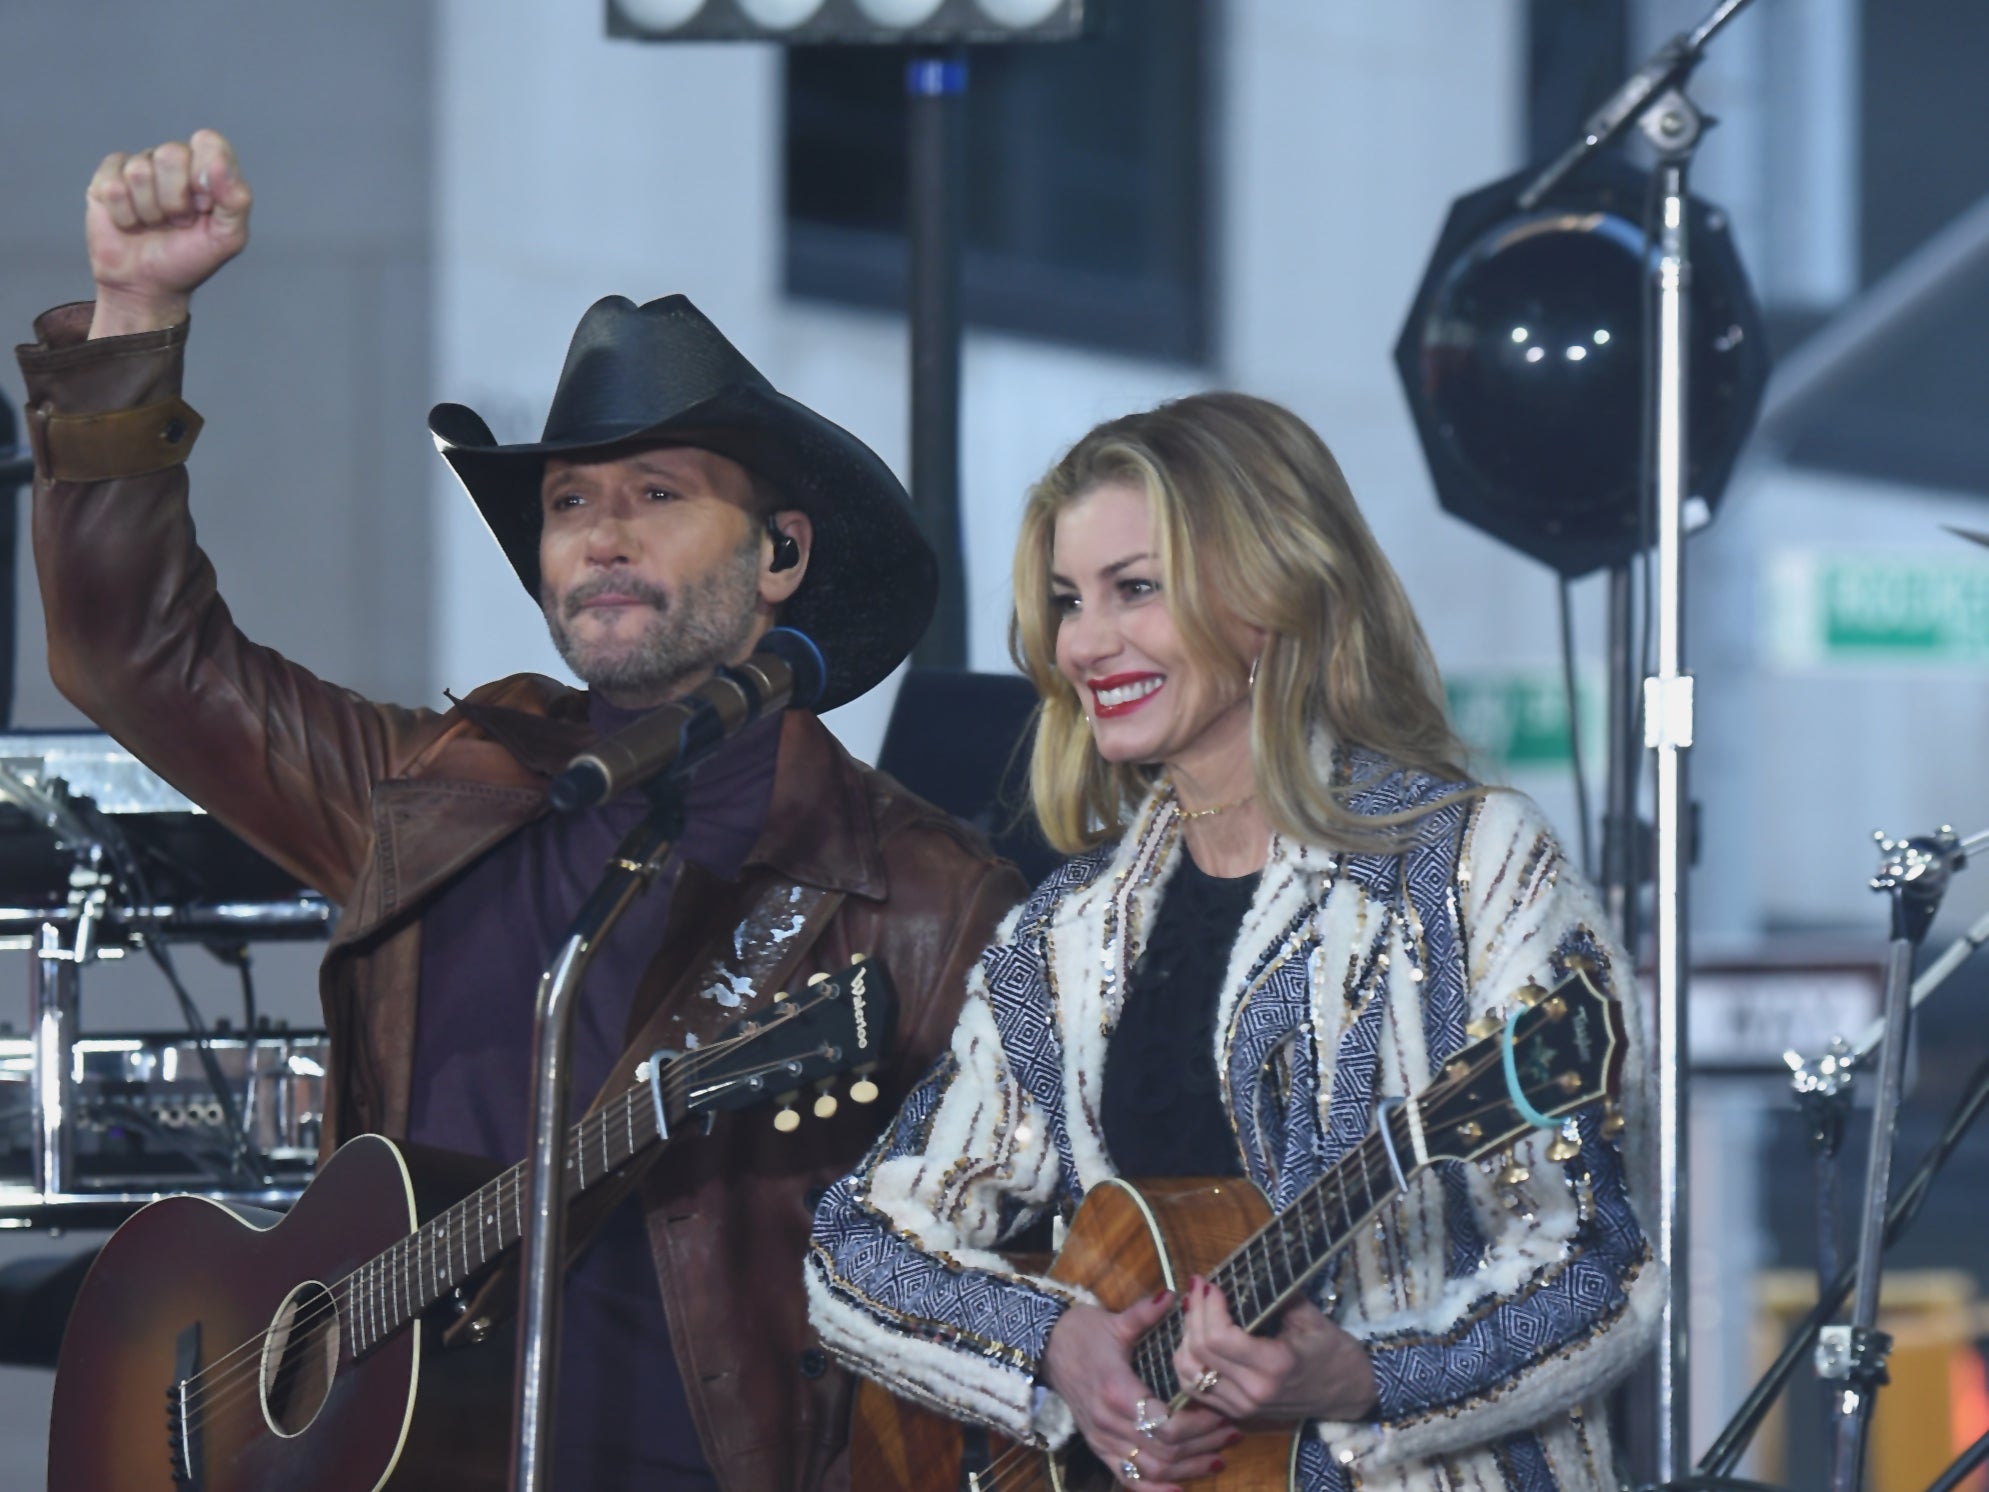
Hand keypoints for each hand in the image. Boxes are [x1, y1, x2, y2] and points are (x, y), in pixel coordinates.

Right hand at [86, 129, 251, 337]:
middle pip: (171, 154)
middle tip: (179, 222)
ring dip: (149, 211)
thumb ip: (236, 200)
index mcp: (208, 170)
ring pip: (140, 170)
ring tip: (154, 225)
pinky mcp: (107, 178)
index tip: (205, 206)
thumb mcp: (227, 238)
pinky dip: (124, 214)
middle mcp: (174, 163)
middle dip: (175, 199)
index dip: (204, 174)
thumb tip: (219, 163)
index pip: (208, 142)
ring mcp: (140, 168)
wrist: (147, 285)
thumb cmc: (190, 259)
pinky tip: (131, 224)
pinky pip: (112, 184)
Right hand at [1043, 1294, 1234, 1489]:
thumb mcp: (1114, 1321)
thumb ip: (1146, 1312)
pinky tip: (1181, 1489)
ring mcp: (1102, 1439)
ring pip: (1151, 1471)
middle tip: (1232, 1434)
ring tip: (1219, 1458)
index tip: (1222, 1413)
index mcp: (1117, 1391)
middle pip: (1165, 1453)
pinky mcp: (1098, 1447)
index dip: (1199, 1426)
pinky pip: (1127, 1480)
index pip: (1166, 1425)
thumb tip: (1172, 1295)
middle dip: (1203, 1446)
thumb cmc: (1081, 1332)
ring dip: (1189, 1470)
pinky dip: (1155, 1490)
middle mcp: (1108, 1423)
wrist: (1044, 1346)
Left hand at [1174, 1275, 1378, 1423]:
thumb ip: (1273, 1295)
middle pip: (1199, 1351)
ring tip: (1196, 1310)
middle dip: (1194, 1312)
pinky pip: (1194, 1389)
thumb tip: (1240, 1270)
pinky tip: (1195, 1338)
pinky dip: (1187, 1361)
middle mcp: (1253, 1392)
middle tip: (1199, 1287)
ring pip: (1189, 1372)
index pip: (1218, 1338)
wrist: (1348, 1394)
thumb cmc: (1333, 1351)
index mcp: (1274, 1366)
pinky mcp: (1236, 1413)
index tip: (1211, 1283)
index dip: (1208, 1306)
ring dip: (1185, 1337)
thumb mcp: (1310, 1317)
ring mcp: (1242, 1408)